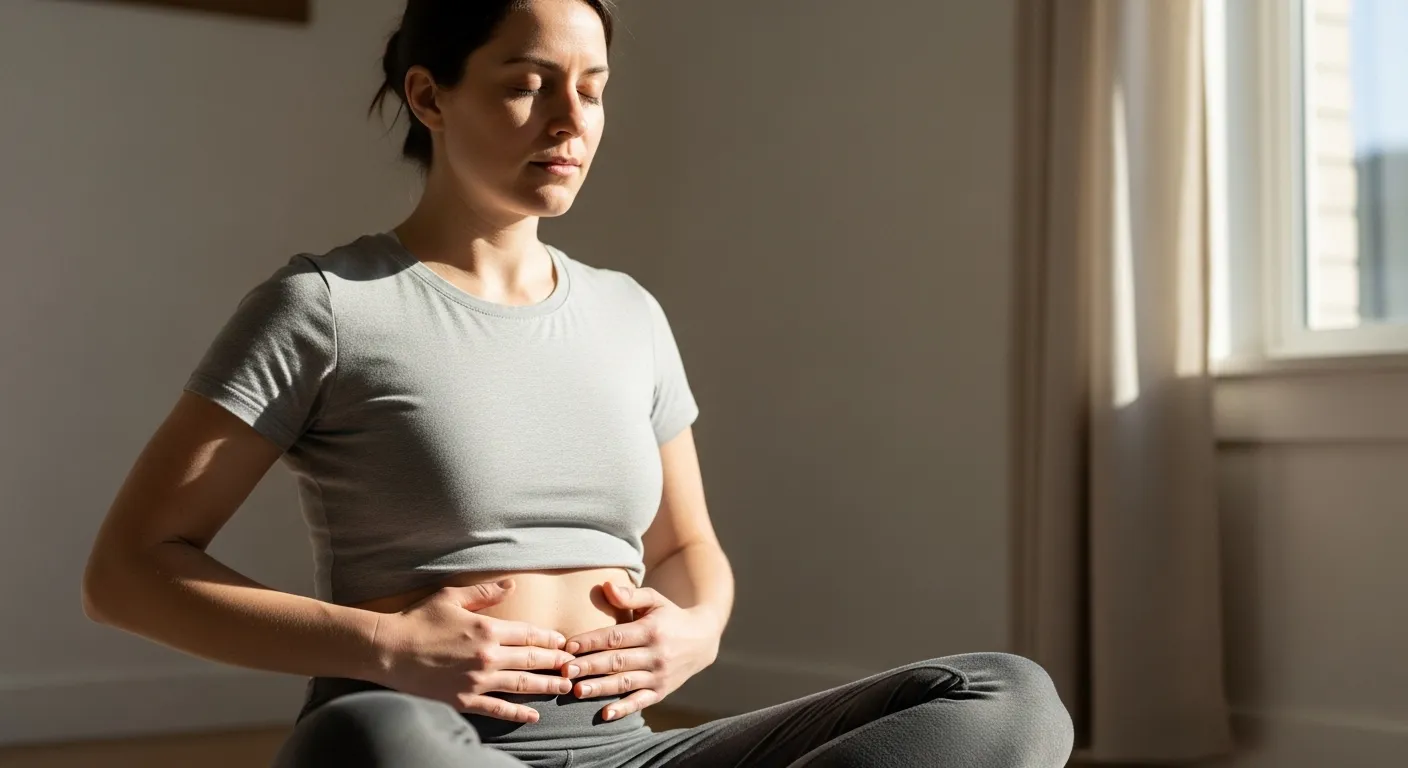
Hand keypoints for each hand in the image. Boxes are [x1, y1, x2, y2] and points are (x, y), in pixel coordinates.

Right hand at [371, 579, 577, 722]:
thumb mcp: (452, 597)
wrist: (387, 650)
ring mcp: (477, 680)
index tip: (564, 642)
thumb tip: (512, 584)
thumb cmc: (418, 620)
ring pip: (522, 684)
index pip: (529, 634)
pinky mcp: (464, 700)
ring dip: (546, 686)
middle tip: (574, 666)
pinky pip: (498, 709)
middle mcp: (488, 655)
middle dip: (556, 662)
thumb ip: (485, 593)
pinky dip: (518, 714)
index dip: (550, 638)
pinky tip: (534, 716)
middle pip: (532, 659)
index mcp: (488, 628)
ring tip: (564, 687)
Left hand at [560, 581, 720, 720]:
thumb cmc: (670, 616)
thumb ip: (631, 595)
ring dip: (600, 688)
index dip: (592, 641)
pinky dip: (624, 709)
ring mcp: (659, 675)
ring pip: (625, 683)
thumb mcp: (655, 600)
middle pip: (617, 661)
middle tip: (564, 670)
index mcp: (651, 630)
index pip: (616, 637)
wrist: (703, 639)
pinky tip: (605, 714)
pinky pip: (641, 702)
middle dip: (589, 666)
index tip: (569, 645)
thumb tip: (606, 586)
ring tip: (576, 691)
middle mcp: (656, 654)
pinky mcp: (662, 692)